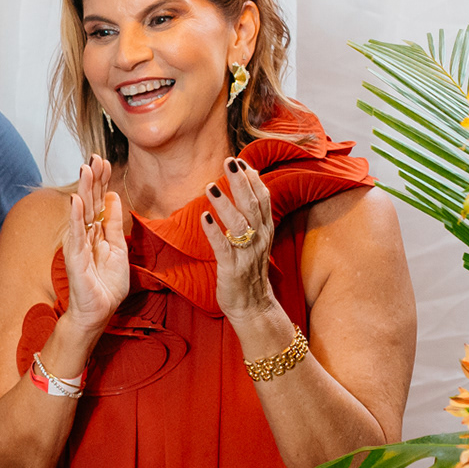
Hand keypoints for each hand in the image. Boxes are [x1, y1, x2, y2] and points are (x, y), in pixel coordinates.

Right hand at [64, 156, 129, 334]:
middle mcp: (85, 235)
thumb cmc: (105, 285)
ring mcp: (78, 246)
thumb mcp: (118, 249)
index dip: (101, 182)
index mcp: (96, 232)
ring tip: (85, 169)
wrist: (97, 312)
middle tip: (95, 157)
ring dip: (83, 190)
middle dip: (93, 179)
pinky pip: (75, 235)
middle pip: (89, 202)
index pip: (98, 201)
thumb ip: (114, 224)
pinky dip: (74, 217)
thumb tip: (113, 198)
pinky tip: (75, 200)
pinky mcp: (75, 259)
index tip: (104, 161)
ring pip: (81, 213)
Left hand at [201, 157, 277, 319]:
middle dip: (241, 183)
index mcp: (264, 230)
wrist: (252, 305)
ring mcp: (246, 254)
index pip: (263, 200)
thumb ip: (251, 216)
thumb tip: (245, 188)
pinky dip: (213, 232)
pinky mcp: (232, 268)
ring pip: (239, 224)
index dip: (253, 180)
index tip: (241, 161)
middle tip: (229, 162)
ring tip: (211, 186)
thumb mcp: (254, 240)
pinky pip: (223, 247)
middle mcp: (259, 239)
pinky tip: (204, 217)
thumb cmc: (248, 269)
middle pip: (252, 205)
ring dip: (225, 204)